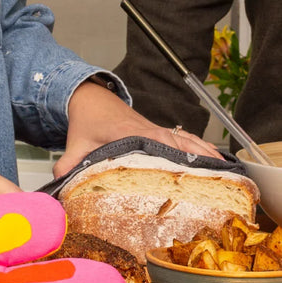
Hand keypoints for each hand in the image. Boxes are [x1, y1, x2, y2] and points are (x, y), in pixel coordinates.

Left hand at [52, 80, 223, 177]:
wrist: (91, 99)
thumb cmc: (86, 122)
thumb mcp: (75, 144)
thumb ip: (68, 164)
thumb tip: (60, 183)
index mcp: (131, 135)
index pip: (157, 146)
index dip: (175, 158)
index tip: (189, 173)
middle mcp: (149, 131)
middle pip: (179, 145)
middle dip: (198, 160)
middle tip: (217, 177)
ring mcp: (157, 131)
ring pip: (186, 142)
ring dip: (204, 154)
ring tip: (222, 170)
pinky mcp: (159, 132)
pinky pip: (184, 140)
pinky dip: (200, 148)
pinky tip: (213, 158)